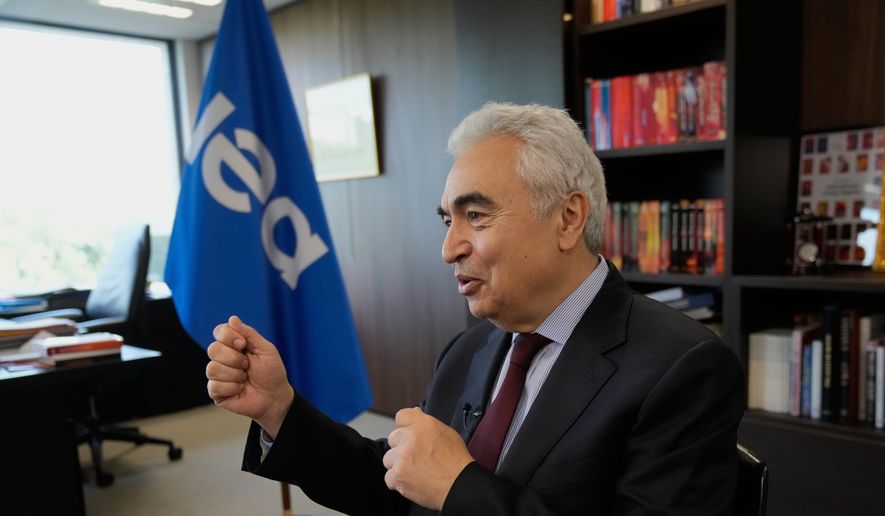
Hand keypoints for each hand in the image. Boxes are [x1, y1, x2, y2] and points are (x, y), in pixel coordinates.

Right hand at [206, 315, 293, 437]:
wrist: (275, 397)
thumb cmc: (272, 372)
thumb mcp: (266, 350)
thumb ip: (250, 334)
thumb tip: (232, 318)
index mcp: (234, 345)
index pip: (219, 331)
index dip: (229, 336)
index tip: (243, 344)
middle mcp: (223, 358)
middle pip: (213, 349)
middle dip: (235, 359)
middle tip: (247, 366)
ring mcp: (218, 375)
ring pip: (212, 368)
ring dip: (235, 375)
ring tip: (245, 379)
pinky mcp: (216, 392)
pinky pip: (214, 386)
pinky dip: (232, 388)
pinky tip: (240, 389)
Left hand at [382, 407, 473, 509]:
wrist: (459, 485)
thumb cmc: (456, 461)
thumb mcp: (446, 432)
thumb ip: (426, 422)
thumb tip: (415, 412)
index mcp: (423, 424)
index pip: (401, 416)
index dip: (405, 427)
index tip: (409, 435)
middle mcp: (410, 438)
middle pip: (393, 438)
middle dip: (402, 447)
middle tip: (416, 457)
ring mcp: (402, 457)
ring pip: (389, 458)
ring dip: (398, 465)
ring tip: (415, 471)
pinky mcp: (397, 475)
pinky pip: (389, 477)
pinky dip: (399, 482)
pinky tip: (413, 481)